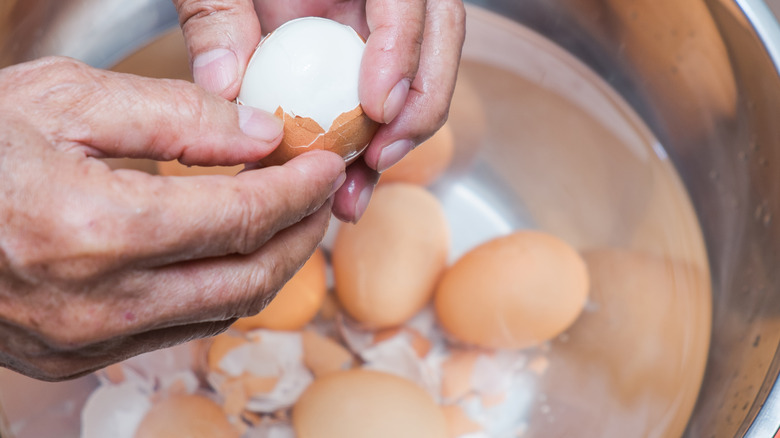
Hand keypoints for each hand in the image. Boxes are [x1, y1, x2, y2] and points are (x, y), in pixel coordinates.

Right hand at [0, 57, 345, 380]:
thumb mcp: (66, 98)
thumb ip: (176, 117)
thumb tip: (263, 134)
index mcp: (95, 227)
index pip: (243, 216)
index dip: (300, 190)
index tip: (326, 164)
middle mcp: (97, 302)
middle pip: (249, 276)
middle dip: (301, 234)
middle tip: (319, 195)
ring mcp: (84, 341)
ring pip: (222, 311)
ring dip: (269, 265)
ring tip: (284, 220)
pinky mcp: (72, 357)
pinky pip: (179, 328)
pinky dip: (220, 290)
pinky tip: (226, 253)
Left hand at [175, 0, 465, 221]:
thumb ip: (219, 14)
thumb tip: (223, 83)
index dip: (403, 52)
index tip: (379, 109)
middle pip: (441, 37)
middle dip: (422, 105)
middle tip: (381, 156)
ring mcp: (385, 23)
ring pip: (424, 77)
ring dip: (397, 142)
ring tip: (353, 194)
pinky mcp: (374, 58)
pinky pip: (390, 106)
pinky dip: (370, 150)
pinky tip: (344, 192)